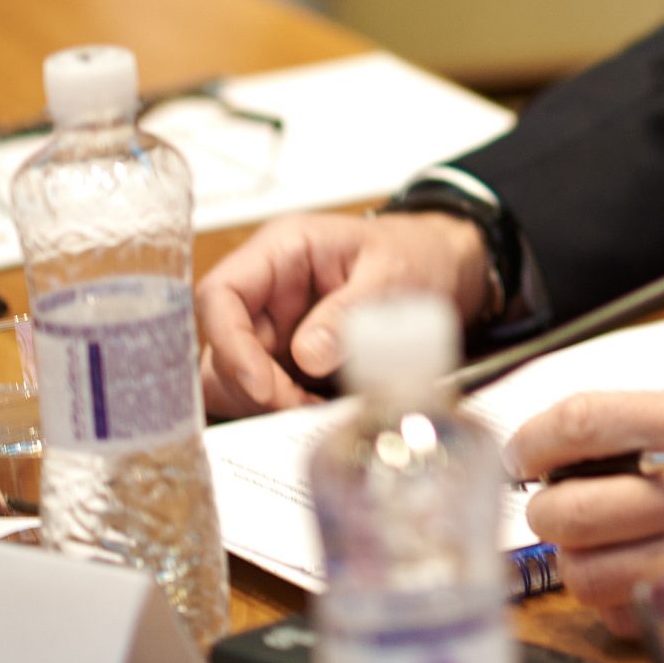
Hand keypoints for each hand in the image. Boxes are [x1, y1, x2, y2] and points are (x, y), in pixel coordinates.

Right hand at [195, 210, 489, 416]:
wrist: (443, 266)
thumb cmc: (415, 254)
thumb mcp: (392, 275)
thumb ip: (348, 312)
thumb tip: (307, 357)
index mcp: (283, 251)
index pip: (220, 294)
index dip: (229, 344)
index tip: (263, 388)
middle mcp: (267, 289)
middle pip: (222, 346)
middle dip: (256, 388)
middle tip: (302, 408)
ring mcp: (274, 325)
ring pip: (235, 377)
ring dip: (268, 404)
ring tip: (318, 411)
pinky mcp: (287, 357)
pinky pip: (266, 392)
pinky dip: (285, 410)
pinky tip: (322, 411)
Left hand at [508, 390, 663, 633]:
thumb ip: (663, 419)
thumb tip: (586, 438)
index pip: (583, 424)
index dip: (535, 439)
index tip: (526, 452)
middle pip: (569, 508)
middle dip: (547, 506)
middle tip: (557, 501)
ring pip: (588, 572)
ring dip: (577, 556)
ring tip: (593, 542)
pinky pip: (630, 613)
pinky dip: (615, 600)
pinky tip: (632, 578)